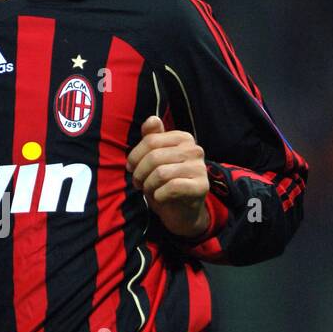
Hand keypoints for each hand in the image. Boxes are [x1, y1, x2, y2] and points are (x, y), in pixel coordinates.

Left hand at [126, 116, 210, 239]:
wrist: (182, 212)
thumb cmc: (165, 183)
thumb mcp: (154, 159)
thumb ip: (152, 138)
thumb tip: (152, 119)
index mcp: (183, 138)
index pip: (150, 140)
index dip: (135, 156)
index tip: (131, 168)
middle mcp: (195, 149)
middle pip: (154, 156)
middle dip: (139, 173)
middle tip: (138, 183)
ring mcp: (200, 168)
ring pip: (161, 173)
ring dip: (148, 185)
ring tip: (149, 190)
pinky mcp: (202, 186)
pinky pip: (171, 187)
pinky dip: (159, 195)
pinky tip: (160, 197)